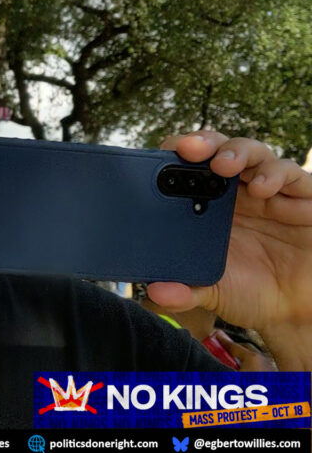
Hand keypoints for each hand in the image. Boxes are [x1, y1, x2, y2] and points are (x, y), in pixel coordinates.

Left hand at [148, 132, 311, 367]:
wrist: (294, 308)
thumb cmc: (249, 289)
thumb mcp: (213, 293)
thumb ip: (185, 292)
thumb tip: (155, 293)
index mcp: (208, 204)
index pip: (187, 167)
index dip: (173, 154)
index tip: (157, 155)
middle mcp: (238, 191)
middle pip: (218, 150)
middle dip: (202, 143)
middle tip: (189, 150)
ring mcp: (271, 192)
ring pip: (254, 154)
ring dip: (237, 152)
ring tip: (223, 166)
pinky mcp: (304, 201)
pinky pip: (294, 177)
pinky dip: (276, 175)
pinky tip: (262, 187)